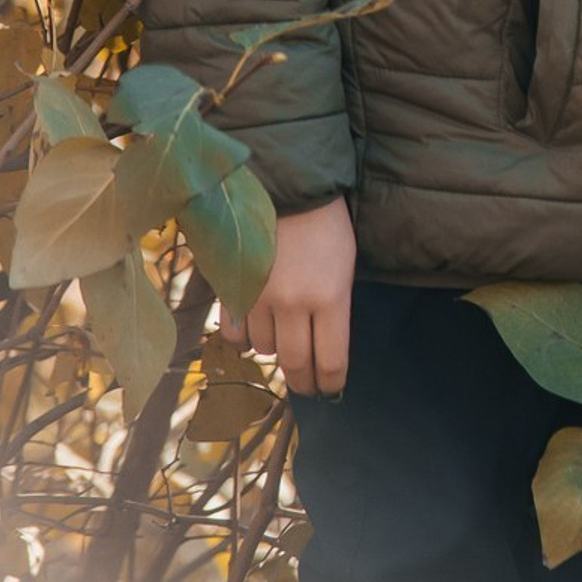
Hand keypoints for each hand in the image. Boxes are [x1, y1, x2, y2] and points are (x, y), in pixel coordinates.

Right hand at [220, 196, 355, 396]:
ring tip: (285, 341)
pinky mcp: (235, 292)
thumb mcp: (345, 267)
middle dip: (304, 381)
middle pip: (297, 364)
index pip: (331, 359)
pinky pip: (236, 336)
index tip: (330, 389)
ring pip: (266, 350)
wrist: (289, 191)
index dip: (331, 381)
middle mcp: (296, 305)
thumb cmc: (328, 227)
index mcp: (332, 297)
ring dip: (276, 350)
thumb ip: (335, 308)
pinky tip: (255, 333)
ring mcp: (262, 300)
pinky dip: (246, 341)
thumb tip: (327, 350)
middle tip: (307, 387)